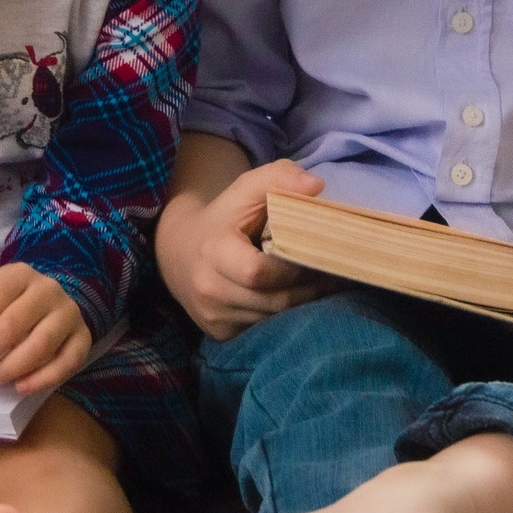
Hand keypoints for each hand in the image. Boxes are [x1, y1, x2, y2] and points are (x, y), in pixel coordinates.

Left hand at [0, 261, 95, 393]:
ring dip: (9, 368)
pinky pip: (67, 362)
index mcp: (18, 274)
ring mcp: (68, 314)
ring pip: (40, 345)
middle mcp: (48, 289)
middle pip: (12, 325)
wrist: (43, 304)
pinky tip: (19, 387)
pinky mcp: (83, 337)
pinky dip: (42, 379)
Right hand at [154, 157, 334, 341]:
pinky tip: (296, 300)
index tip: (318, 256)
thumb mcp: (245, 190)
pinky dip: (284, 318)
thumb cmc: (223, 218)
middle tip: (335, 275)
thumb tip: (316, 186)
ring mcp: (213, 316)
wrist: (178, 252)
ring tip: (323, 286)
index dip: (292, 269)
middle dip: (308, 290)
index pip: (258, 272)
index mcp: (213, 252)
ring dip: (301, 306)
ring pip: (272, 319)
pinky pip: (262, 330)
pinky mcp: (219, 333)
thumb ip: (279, 178)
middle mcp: (208, 289)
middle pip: (273, 301)